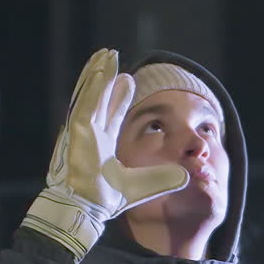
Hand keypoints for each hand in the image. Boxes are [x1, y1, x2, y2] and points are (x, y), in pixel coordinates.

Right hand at [22, 48, 188, 261]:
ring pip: (90, 95)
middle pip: (99, 99)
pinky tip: (98, 71)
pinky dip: (91, 87)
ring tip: (104, 54)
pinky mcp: (77, 132)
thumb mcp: (142, 186)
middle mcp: (91, 134)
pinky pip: (84, 103)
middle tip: (111, 57)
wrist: (86, 209)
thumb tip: (186, 176)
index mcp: (102, 145)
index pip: (111, 114)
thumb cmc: (104, 199)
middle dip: (105, 78)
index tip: (127, 80)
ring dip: (97, 74)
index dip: (118, 97)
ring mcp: (82, 132)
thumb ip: (162, 178)